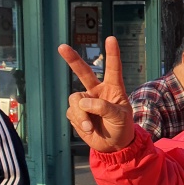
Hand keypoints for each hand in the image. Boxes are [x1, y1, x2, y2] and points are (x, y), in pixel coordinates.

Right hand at [58, 37, 134, 152]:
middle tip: (62, 46)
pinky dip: (79, 121)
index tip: (111, 38)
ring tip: (89, 126)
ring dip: (81, 114)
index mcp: (113, 89)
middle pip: (83, 73)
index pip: (113, 69)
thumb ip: (104, 108)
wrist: (113, 146)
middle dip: (72, 59)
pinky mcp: (76, 113)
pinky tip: (87, 129)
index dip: (112, 54)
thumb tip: (84, 101)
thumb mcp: (120, 118)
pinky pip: (72, 113)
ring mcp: (85, 102)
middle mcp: (97, 92)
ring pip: (75, 100)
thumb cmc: (122, 128)